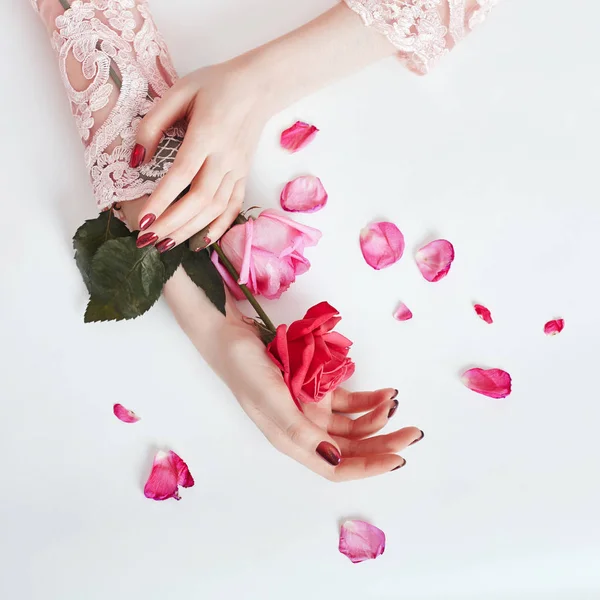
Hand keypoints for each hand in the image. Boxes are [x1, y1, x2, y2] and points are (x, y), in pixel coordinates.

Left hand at [132, 58, 272, 251]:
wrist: (258, 86)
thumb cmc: (216, 85)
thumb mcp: (179, 91)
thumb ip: (154, 123)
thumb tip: (136, 159)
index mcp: (207, 134)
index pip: (182, 174)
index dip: (162, 200)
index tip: (144, 221)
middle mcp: (225, 157)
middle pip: (199, 199)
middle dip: (172, 224)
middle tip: (147, 240)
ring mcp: (237, 170)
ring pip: (215, 209)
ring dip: (190, 230)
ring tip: (165, 245)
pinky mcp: (243, 176)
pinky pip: (233, 208)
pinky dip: (218, 229)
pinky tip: (200, 243)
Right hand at [164, 270, 423, 480]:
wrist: (230, 335)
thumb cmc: (245, 369)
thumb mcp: (270, 401)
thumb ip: (300, 431)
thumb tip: (335, 459)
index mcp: (292, 440)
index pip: (336, 466)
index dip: (368, 467)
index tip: (397, 458)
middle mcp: (304, 429)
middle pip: (351, 447)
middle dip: (382, 443)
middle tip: (412, 433)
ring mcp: (310, 408)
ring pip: (352, 424)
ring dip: (377, 417)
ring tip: (394, 401)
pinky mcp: (314, 388)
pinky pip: (347, 400)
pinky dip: (366, 397)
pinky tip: (384, 391)